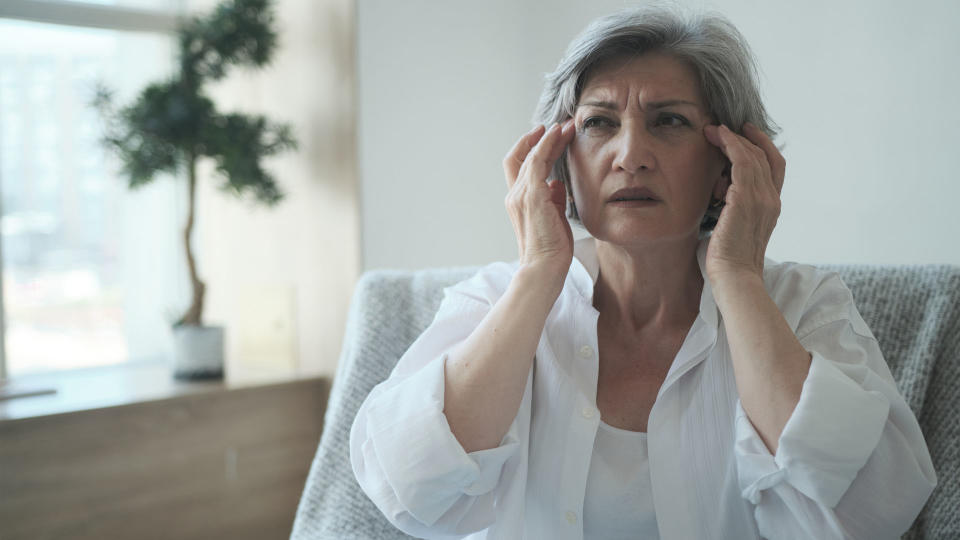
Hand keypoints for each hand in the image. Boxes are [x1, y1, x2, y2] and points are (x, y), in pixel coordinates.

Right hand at [503, 120, 576, 271]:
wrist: (544, 268)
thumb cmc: (551, 250)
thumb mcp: (554, 219)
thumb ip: (553, 200)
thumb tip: (557, 183)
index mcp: (519, 202)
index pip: (520, 168)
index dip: (533, 149)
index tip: (551, 137)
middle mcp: (515, 195)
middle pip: (521, 156)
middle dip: (540, 139)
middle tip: (560, 126)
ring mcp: (520, 195)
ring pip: (530, 155)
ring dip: (549, 138)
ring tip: (566, 127)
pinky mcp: (531, 195)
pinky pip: (536, 161)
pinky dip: (546, 144)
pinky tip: (558, 134)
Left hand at [702, 122, 785, 281]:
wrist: (734, 277)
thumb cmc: (729, 259)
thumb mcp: (735, 228)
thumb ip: (734, 209)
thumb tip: (720, 195)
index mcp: (772, 206)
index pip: (774, 167)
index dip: (762, 146)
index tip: (744, 133)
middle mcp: (771, 199)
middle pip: (764, 156)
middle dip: (743, 138)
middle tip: (721, 127)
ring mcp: (762, 198)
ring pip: (752, 155)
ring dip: (732, 139)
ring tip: (713, 130)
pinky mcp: (746, 199)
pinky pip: (741, 161)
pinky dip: (730, 145)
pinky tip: (717, 137)